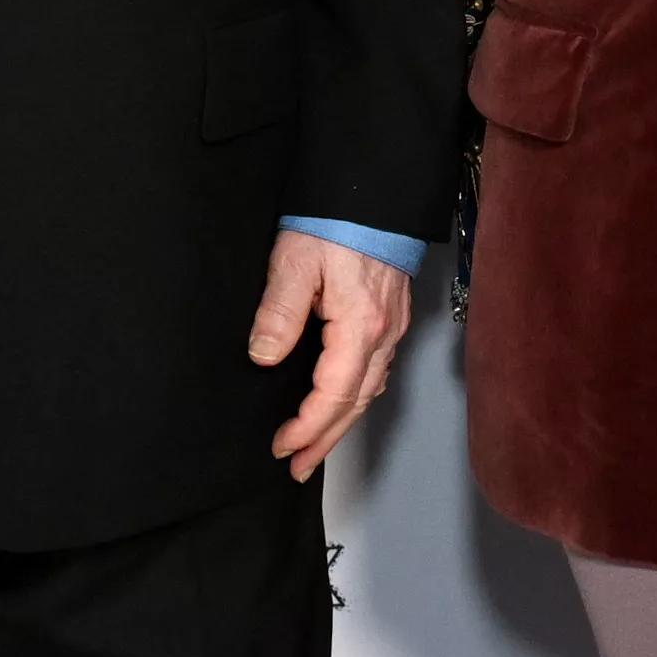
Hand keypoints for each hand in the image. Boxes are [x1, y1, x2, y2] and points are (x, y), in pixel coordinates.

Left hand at [250, 232, 412, 478]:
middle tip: (298, 466)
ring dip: (342, 423)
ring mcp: (393, 326)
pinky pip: (376, 370)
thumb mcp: (293, 263)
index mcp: (360, 325)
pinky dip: (356, 396)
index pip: (334, 394)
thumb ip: (278, 314)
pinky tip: (342, 403)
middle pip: (357, 403)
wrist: (372, 190)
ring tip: (315, 446)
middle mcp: (384, 333)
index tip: (282, 445)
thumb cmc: (335, 220)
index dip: (308, 426)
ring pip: (369, 390)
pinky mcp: (392, 316)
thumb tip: (263, 357)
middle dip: (326, 439)